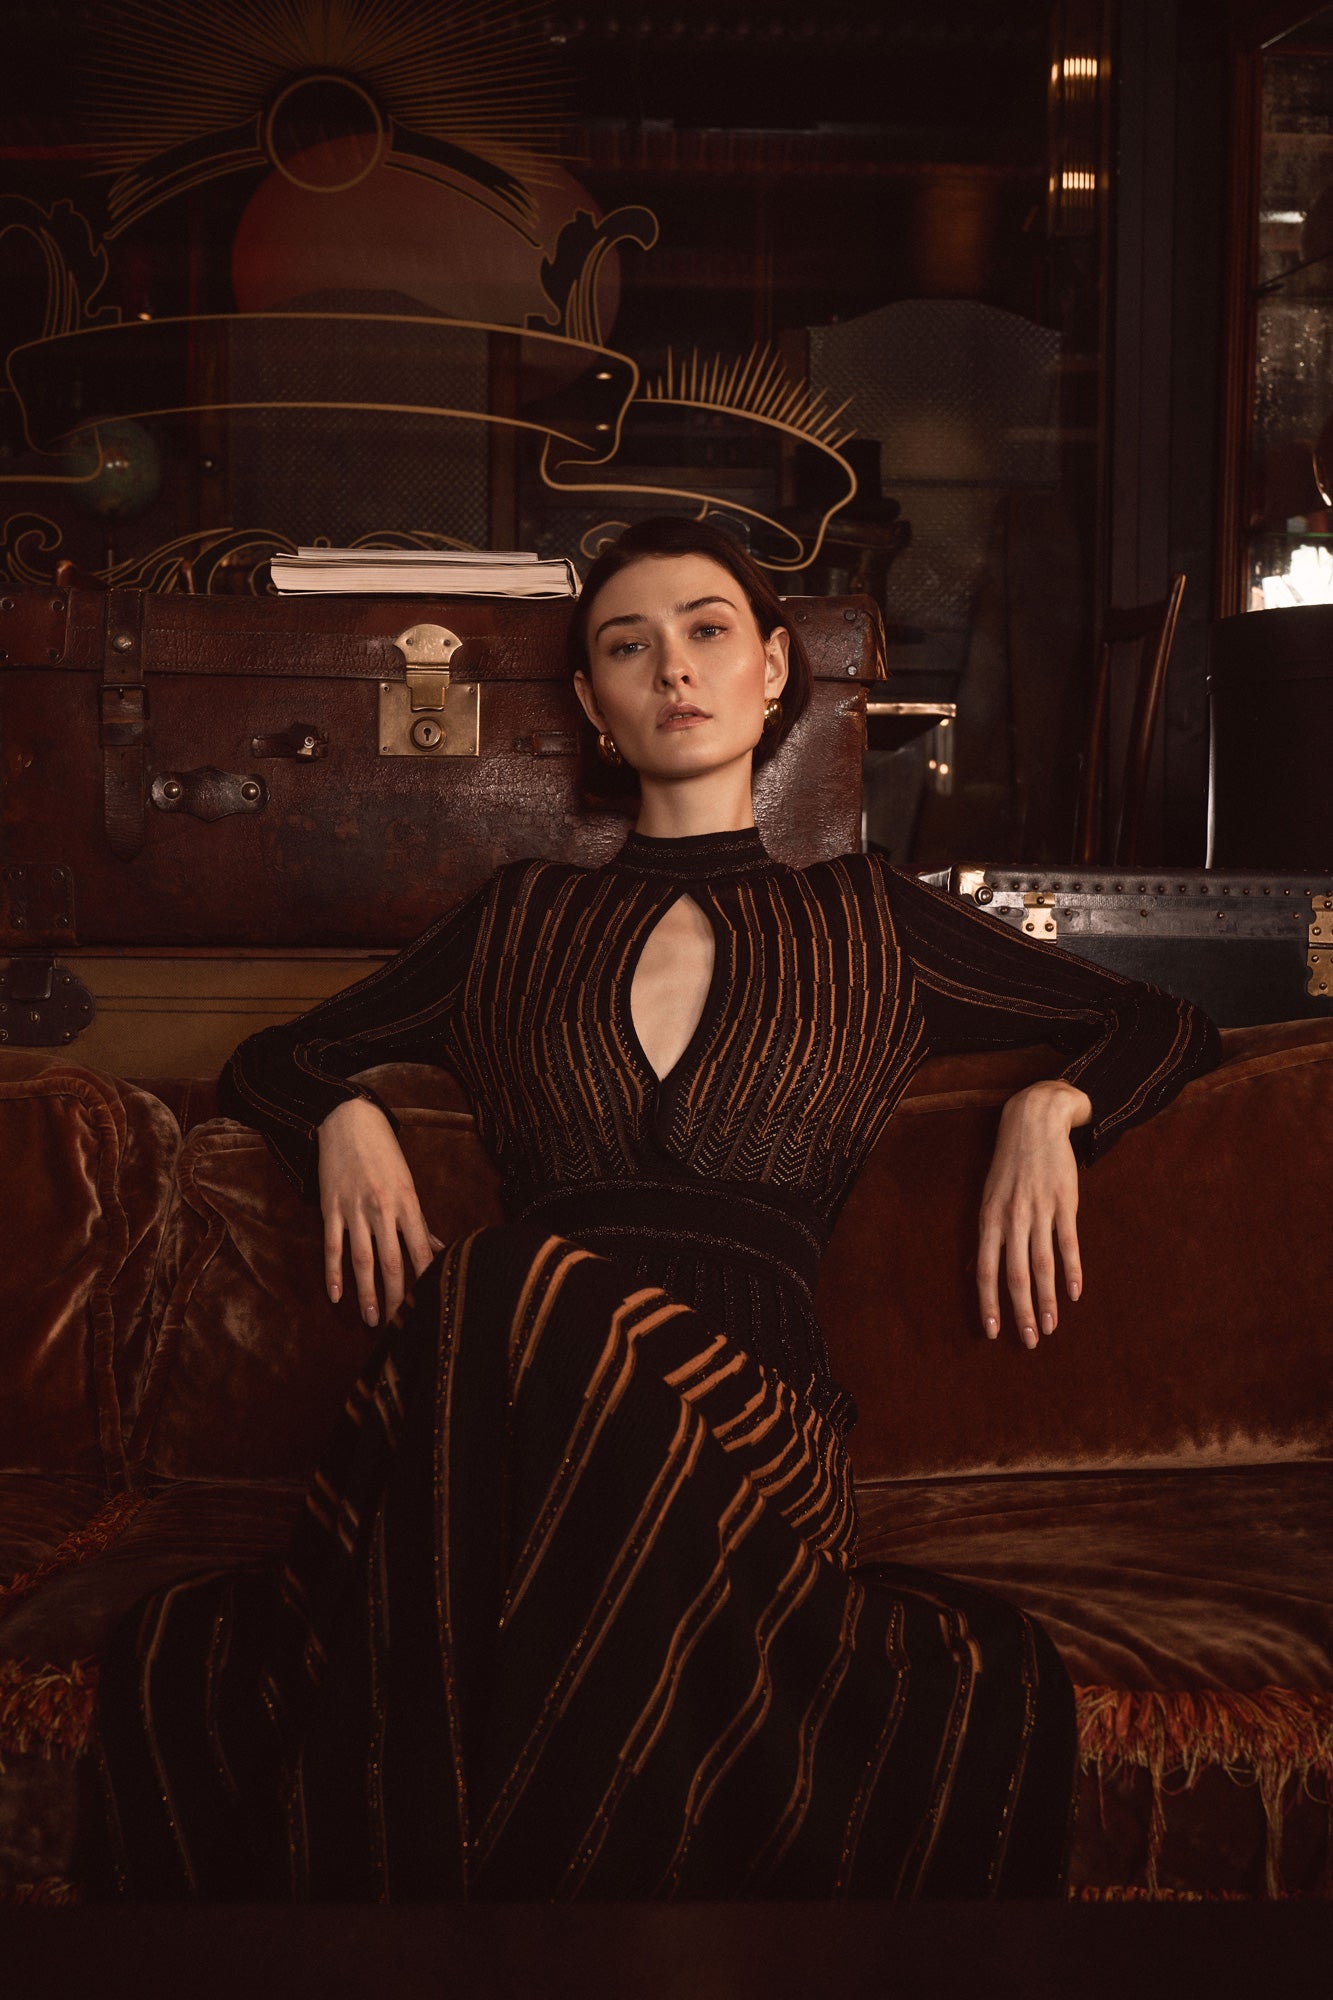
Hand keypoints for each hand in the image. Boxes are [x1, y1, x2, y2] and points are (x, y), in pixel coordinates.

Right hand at [317, 1097, 441, 1326]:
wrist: (347, 1120)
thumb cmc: (384, 1152)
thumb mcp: (407, 1183)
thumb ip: (417, 1220)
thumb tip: (436, 1248)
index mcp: (408, 1203)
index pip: (421, 1251)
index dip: (426, 1281)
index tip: (431, 1306)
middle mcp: (382, 1209)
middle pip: (393, 1263)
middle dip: (399, 1298)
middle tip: (402, 1327)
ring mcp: (354, 1210)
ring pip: (362, 1261)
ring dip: (367, 1294)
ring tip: (372, 1321)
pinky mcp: (331, 1208)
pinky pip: (332, 1246)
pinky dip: (333, 1273)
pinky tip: (335, 1296)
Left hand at [976, 1079, 1090, 1349]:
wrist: (1034, 1121)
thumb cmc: (1008, 1164)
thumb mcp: (988, 1195)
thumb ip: (987, 1233)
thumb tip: (978, 1269)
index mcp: (989, 1219)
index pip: (986, 1271)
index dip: (988, 1303)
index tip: (992, 1333)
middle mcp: (1012, 1218)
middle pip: (1015, 1275)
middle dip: (1021, 1312)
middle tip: (1029, 1341)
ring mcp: (1039, 1211)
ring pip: (1042, 1265)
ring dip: (1048, 1300)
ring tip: (1051, 1327)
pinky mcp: (1064, 1203)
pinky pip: (1068, 1244)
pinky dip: (1072, 1271)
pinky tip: (1074, 1294)